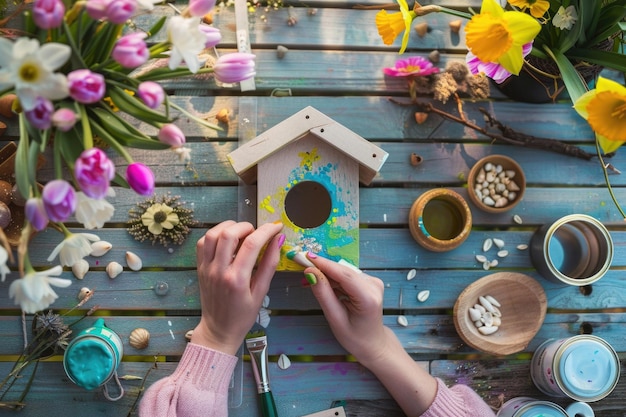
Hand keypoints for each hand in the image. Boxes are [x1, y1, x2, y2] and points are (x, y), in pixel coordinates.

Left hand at [191, 221, 283, 354]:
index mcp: (237, 279)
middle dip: (247, 226)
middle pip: (229, 234)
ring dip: (229, 227)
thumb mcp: (261, 292)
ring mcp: (206, 268)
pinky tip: (227, 240)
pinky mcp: (200, 267)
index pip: (252, 244)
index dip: (267, 231)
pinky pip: (203, 243)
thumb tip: (278, 240)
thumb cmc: (242, 316)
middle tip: (256, 233)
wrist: (218, 330)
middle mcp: (219, 271)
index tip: (276, 227)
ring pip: (213, 234)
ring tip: (242, 234)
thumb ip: (270, 264)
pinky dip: (215, 235)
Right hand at [305, 255, 437, 415]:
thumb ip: (323, 294)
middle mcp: (373, 285)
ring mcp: (373, 282)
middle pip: (342, 271)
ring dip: (325, 274)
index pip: (343, 274)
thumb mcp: (335, 319)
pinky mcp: (369, 282)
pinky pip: (347, 276)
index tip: (305, 256)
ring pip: (343, 272)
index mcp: (368, 297)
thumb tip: (310, 273)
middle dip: (321, 268)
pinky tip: (321, 283)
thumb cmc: (355, 337)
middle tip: (300, 265)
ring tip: (307, 280)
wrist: (373, 344)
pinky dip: (333, 279)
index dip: (323, 264)